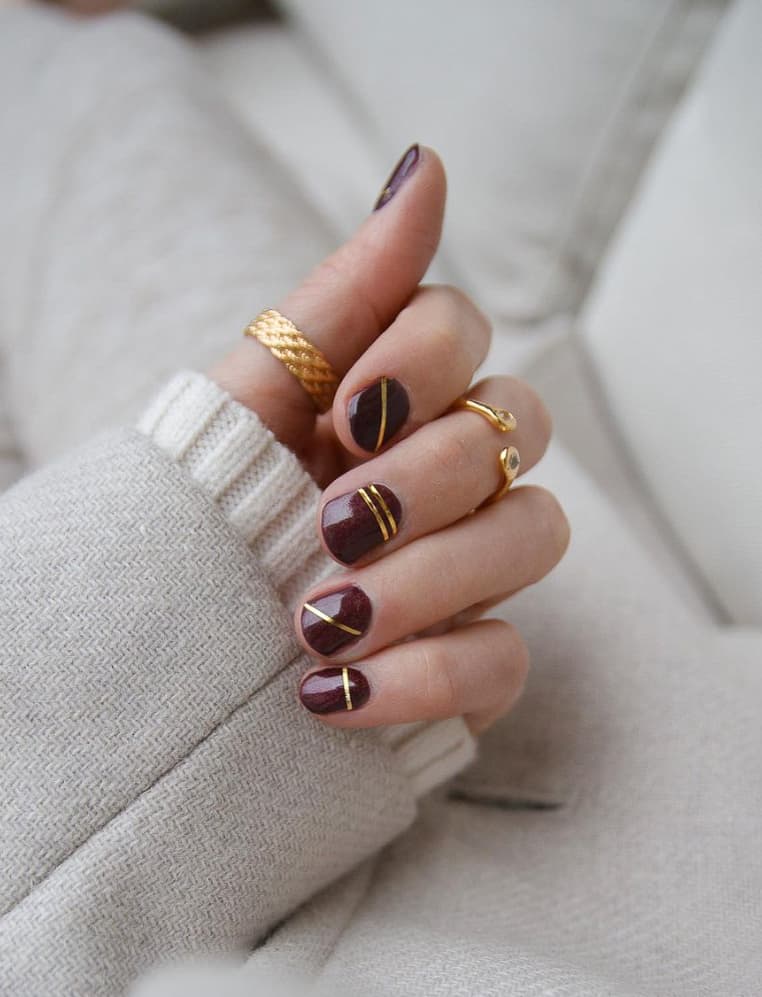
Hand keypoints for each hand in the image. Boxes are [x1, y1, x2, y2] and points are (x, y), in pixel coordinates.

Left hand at [211, 146, 568, 733]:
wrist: (178, 634)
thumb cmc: (221, 496)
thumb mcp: (258, 391)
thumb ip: (348, 288)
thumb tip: (423, 165)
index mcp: (400, 395)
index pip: (464, 334)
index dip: (423, 362)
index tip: (347, 412)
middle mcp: (454, 468)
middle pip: (515, 429)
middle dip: (423, 477)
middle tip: (333, 524)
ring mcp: (473, 564)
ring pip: (534, 536)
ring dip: (429, 579)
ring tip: (320, 621)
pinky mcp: (471, 659)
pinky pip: (504, 663)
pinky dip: (423, 679)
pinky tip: (330, 696)